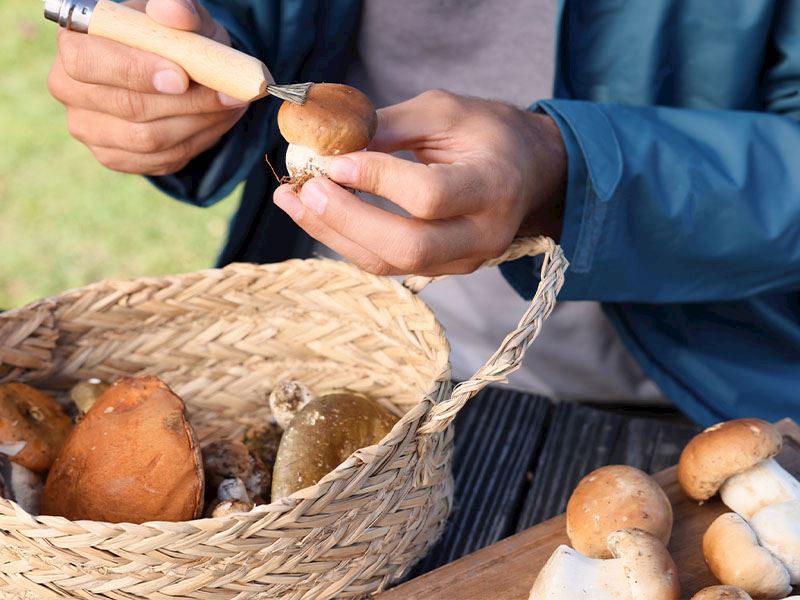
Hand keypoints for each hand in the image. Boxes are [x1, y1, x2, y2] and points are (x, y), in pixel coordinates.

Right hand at [48, 0, 247, 175]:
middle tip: (229, 94)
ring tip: (231, 104)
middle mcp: (69, 88)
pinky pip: (161, 159)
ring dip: (200, 123)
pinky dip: (198, 141)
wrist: (179, 70)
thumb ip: (178, 10)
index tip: (182, 78)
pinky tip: (217, 121)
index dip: (134, 72)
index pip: (87, 62)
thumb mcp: (182, 17)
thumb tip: (173, 13)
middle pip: (127, 106)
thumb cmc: (173, 38)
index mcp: (74, 42)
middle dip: (187, 103)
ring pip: (149, 139)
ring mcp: (88, 128)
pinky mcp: (113, 157)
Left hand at [273, 90, 565, 275]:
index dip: (375, 179)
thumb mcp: (444, 111)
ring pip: (389, 263)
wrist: (528, 173)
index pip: (429, 196)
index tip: (331, 159)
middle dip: (345, 218)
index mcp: (492, 187)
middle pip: (407, 246)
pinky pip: (386, 264)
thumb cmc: (488, 134)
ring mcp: (463, 261)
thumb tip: (328, 146)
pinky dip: (345, 240)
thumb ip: (389, 127)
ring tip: (291, 200)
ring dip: (333, 233)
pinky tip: (315, 214)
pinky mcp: (441, 270)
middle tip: (302, 188)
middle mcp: (482, 235)